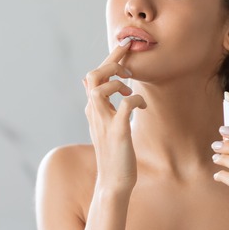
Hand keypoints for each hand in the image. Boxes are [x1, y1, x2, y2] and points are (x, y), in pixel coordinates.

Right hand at [83, 40, 146, 195]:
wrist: (113, 182)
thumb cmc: (113, 154)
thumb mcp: (103, 124)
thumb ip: (97, 103)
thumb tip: (86, 81)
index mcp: (93, 110)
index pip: (94, 76)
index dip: (109, 59)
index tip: (124, 47)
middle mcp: (94, 113)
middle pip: (93, 76)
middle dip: (112, 63)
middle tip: (129, 66)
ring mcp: (104, 122)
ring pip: (99, 88)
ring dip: (117, 82)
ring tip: (129, 89)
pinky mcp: (118, 133)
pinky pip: (124, 106)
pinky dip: (135, 99)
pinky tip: (142, 106)